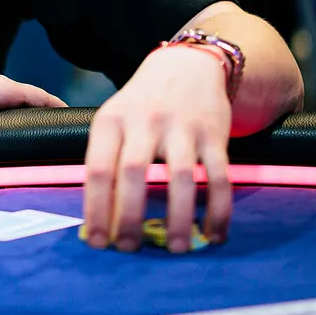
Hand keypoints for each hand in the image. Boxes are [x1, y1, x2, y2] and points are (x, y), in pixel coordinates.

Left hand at [82, 46, 231, 253]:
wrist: (186, 66)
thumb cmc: (141, 105)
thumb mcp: (113, 120)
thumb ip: (105, 160)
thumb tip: (97, 220)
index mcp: (112, 121)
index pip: (97, 169)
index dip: (96, 209)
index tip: (97, 241)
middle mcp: (144, 121)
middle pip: (133, 174)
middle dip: (129, 217)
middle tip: (130, 248)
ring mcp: (181, 126)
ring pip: (179, 177)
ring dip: (179, 218)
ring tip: (176, 248)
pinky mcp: (213, 134)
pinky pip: (219, 176)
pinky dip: (219, 209)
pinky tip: (214, 234)